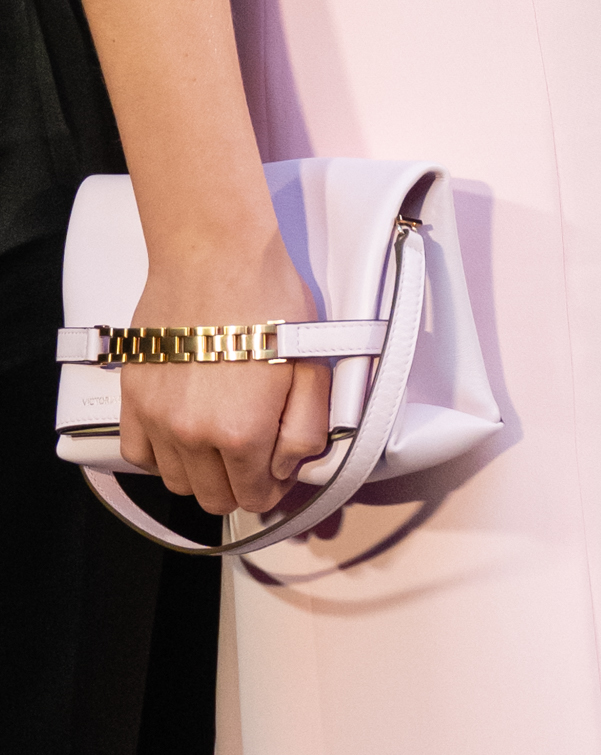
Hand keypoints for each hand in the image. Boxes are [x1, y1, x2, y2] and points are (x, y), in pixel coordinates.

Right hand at [117, 236, 332, 518]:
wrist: (215, 256)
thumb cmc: (269, 299)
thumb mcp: (312, 363)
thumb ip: (306, 427)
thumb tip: (290, 467)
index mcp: (243, 432)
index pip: (255, 496)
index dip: (274, 489)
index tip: (280, 471)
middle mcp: (194, 437)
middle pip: (214, 498)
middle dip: (241, 486)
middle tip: (256, 458)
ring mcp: (157, 422)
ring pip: (177, 482)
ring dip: (202, 473)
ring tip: (223, 441)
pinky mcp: (133, 401)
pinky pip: (140, 455)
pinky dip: (162, 455)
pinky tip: (185, 434)